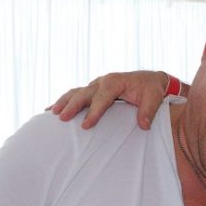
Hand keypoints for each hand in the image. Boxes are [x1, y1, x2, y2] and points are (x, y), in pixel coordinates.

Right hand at [50, 70, 169, 130]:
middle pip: (84, 93)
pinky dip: (64, 101)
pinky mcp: (93, 90)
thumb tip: (143, 125)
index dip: (94, 111)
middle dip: (72, 106)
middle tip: (62, 118)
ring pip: (76, 92)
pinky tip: (51, 110)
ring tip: (53, 113)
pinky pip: (76, 94)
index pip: (102, 97)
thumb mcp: (154, 98)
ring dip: (64, 102)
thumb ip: (148, 111)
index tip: (86, 125)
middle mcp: (102, 81)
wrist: (149, 80)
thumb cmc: (151, 89)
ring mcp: (96, 85)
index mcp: (115, 81)